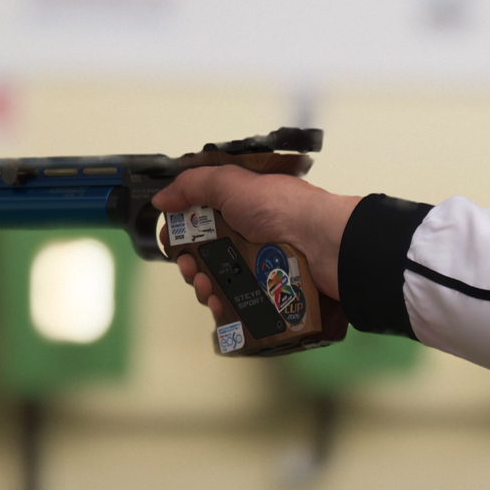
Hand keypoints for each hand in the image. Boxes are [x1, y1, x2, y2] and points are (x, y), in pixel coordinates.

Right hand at [151, 166, 360, 317]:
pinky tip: (218, 304)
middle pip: (208, 254)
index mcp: (244, 207)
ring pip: (221, 281)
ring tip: (204, 286)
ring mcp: (261, 265)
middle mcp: (252, 235)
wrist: (325, 245)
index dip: (183, 231)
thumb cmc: (287, 209)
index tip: (172, 240)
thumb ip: (193, 185)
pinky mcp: (269, 291)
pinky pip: (239, 303)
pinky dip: (223, 306)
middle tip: (188, 266)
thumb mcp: (232, 183)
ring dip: (203, 286)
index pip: (203, 220)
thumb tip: (164, 198)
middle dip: (189, 263)